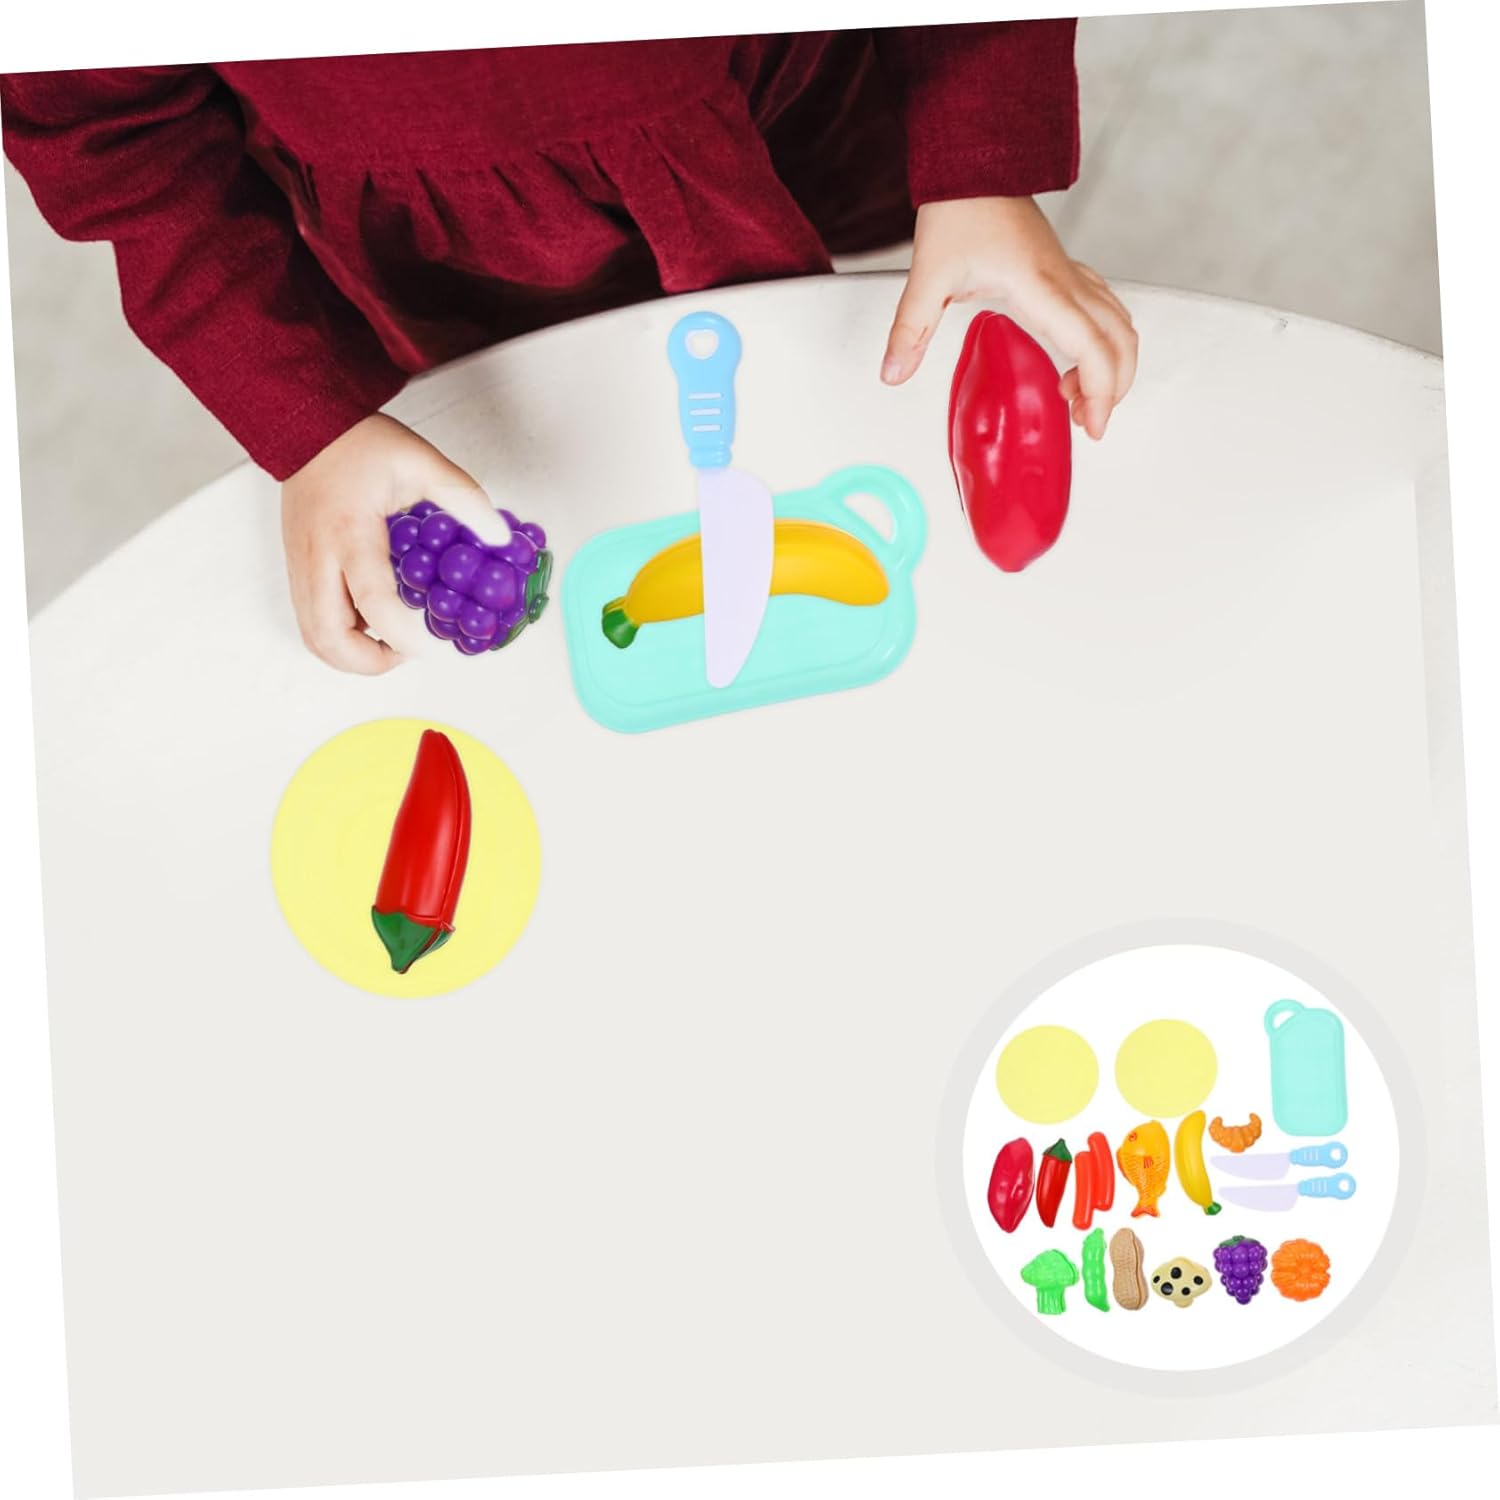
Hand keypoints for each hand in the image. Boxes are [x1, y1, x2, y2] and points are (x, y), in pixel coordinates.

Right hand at [280, 413, 508, 672]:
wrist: (306, 430)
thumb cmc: (361, 445)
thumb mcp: (421, 462)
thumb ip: (463, 498)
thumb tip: (498, 536)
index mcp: (349, 533)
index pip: (374, 602)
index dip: (405, 638)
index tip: (435, 649)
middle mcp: (317, 558)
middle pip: (328, 638)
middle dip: (371, 662)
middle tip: (409, 653)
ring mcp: (300, 568)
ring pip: (315, 638)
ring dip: (353, 655)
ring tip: (393, 643)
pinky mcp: (296, 570)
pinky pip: (312, 621)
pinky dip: (341, 637)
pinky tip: (372, 622)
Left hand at [881, 196, 1137, 439]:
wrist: (977, 163)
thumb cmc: (961, 209)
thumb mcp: (928, 275)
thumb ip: (911, 329)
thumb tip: (892, 373)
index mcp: (1040, 287)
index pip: (1090, 347)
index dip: (1100, 390)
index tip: (1090, 424)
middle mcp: (1065, 282)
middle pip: (1119, 340)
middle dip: (1115, 388)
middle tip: (1089, 423)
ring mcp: (1070, 275)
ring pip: (1119, 323)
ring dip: (1113, 365)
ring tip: (1079, 397)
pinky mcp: (1065, 271)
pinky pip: (1104, 309)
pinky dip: (1104, 341)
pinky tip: (1076, 360)